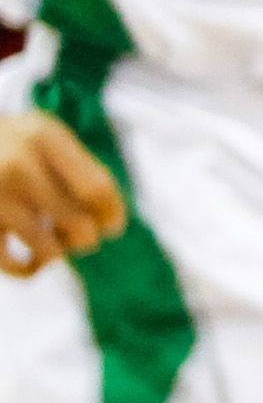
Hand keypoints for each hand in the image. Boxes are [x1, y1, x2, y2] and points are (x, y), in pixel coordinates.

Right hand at [0, 109, 119, 275]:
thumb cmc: (10, 140)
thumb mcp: (42, 133)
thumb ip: (76, 164)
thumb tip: (111, 218)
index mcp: (44, 138)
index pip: (96, 189)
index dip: (112, 214)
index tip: (111, 224)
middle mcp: (18, 166)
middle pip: (76, 222)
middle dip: (86, 237)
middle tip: (81, 234)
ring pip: (47, 248)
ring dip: (58, 251)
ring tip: (55, 242)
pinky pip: (11, 263)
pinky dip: (27, 269)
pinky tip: (33, 262)